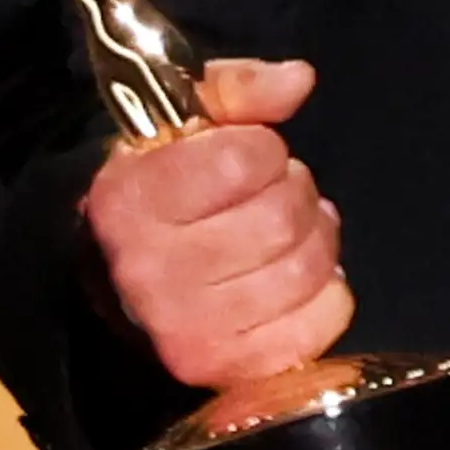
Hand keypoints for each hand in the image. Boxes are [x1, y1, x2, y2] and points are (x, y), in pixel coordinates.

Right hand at [81, 57, 353, 388]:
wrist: (123, 274)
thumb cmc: (167, 186)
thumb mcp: (187, 120)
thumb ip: (240, 87)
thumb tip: (299, 80)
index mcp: (130, 202)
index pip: (245, 160)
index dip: (263, 148)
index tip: (248, 156)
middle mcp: (149, 272)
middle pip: (280, 218)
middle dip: (293, 193)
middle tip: (274, 195)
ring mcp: (186, 330)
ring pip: (304, 270)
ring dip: (314, 242)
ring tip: (288, 235)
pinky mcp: (224, 370)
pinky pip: (320, 324)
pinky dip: (327, 295)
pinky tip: (297, 280)